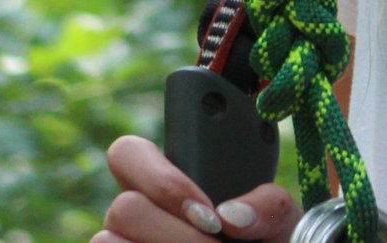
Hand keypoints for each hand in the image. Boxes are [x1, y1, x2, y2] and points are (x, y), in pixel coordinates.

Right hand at [96, 134, 300, 241]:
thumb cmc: (266, 241)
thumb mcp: (279, 220)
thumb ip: (269, 206)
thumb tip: (232, 214)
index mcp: (167, 182)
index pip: (128, 152)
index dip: (162, 180)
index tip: (209, 212)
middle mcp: (136, 213)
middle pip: (121, 207)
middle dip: (176, 234)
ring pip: (107, 241)